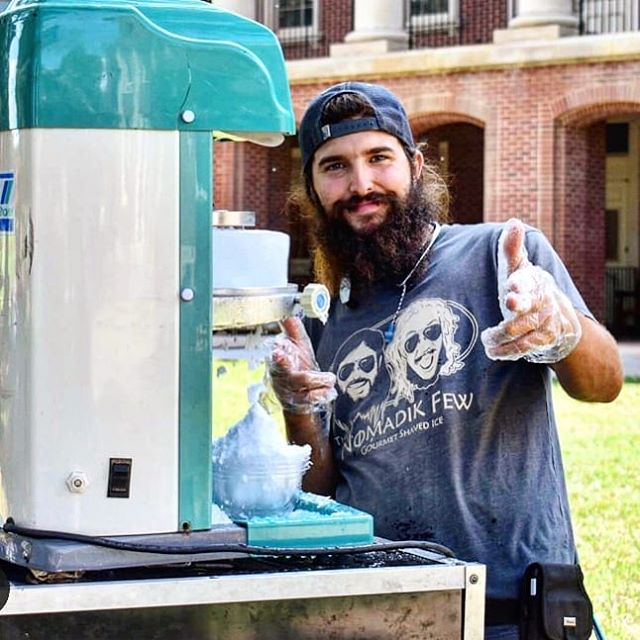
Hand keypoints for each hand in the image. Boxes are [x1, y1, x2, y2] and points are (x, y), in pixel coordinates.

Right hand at [269, 317, 336, 413]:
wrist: (299, 395)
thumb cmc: (297, 366)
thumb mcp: (296, 346)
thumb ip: (293, 329)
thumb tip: (288, 312)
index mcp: (278, 359)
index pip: (275, 356)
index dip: (278, 354)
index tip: (279, 351)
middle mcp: (281, 375)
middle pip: (283, 371)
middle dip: (286, 366)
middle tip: (290, 361)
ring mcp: (289, 389)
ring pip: (301, 383)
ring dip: (318, 379)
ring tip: (329, 378)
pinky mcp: (298, 401)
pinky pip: (311, 397)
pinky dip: (322, 393)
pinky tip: (330, 390)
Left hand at [480, 218, 581, 362]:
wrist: (558, 319)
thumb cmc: (527, 288)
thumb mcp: (518, 268)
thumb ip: (511, 249)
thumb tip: (514, 222)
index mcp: (534, 279)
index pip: (527, 280)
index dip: (520, 285)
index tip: (511, 288)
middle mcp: (542, 300)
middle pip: (529, 306)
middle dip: (519, 306)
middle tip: (508, 304)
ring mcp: (545, 321)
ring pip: (522, 330)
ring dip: (502, 336)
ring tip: (487, 339)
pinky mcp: (544, 340)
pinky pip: (524, 347)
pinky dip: (507, 350)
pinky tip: (493, 350)